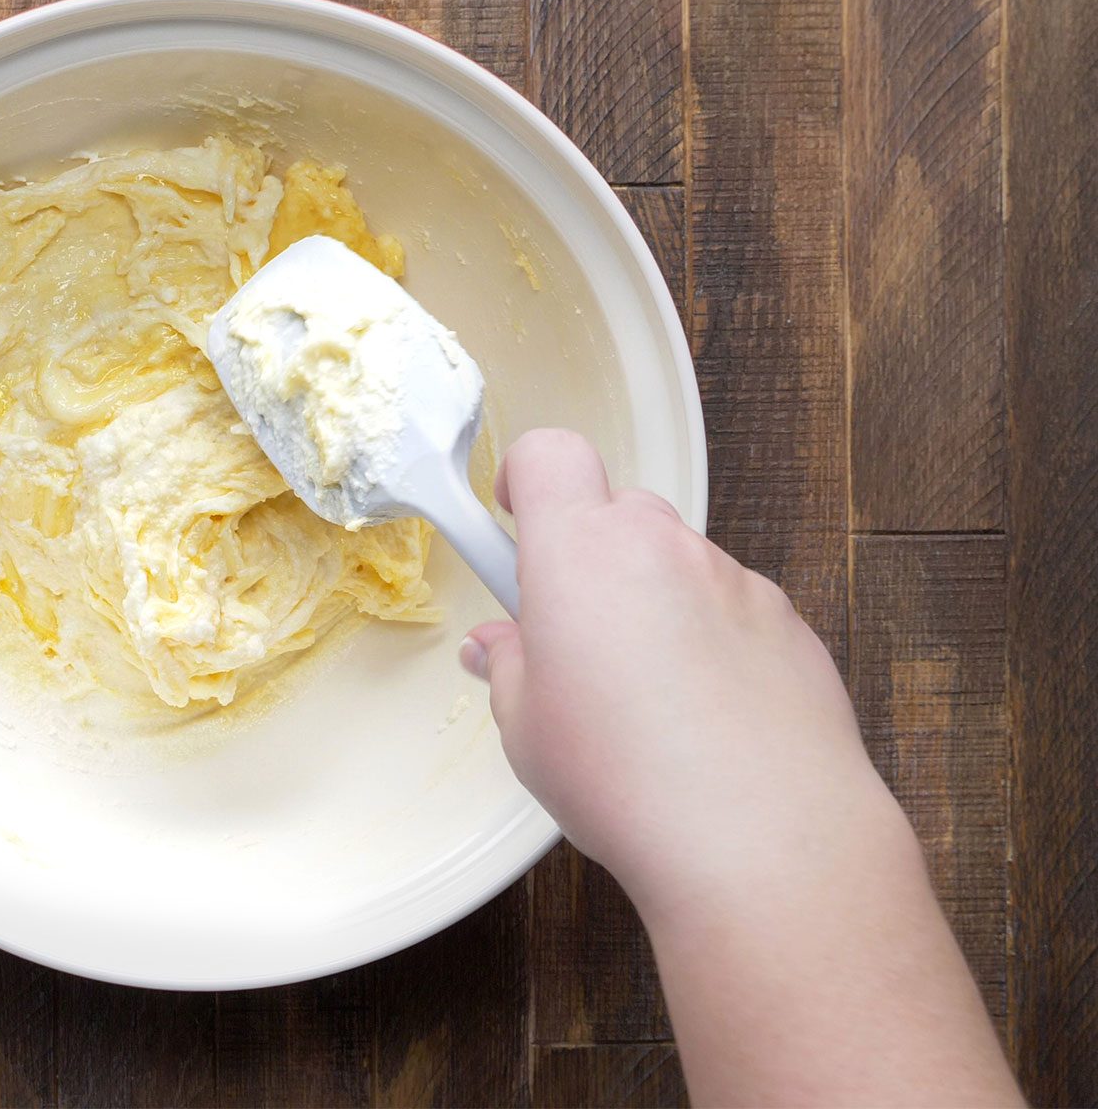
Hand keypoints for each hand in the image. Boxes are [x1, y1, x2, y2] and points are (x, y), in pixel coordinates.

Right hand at [459, 430, 1018, 1106]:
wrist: (763, 837)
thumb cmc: (624, 778)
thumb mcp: (527, 730)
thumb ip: (510, 669)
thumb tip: (502, 648)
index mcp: (580, 551)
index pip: (549, 455)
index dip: (527, 478)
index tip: (517, 522)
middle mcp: (661, 546)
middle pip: (619, 511)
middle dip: (592, 558)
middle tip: (575, 637)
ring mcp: (734, 581)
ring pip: (679, 566)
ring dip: (655, 604)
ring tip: (646, 701)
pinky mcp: (790, 625)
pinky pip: (733, 612)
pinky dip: (712, 644)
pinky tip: (706, 721)